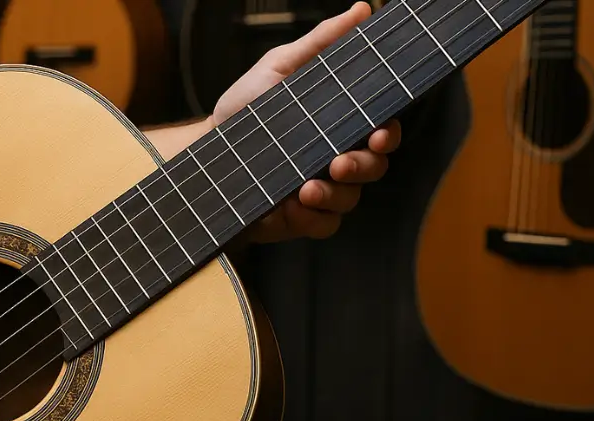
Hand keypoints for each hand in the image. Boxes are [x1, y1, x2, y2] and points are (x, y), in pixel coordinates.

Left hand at [211, 1, 401, 241]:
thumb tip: (361, 9)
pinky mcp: (302, 218)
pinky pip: (325, 225)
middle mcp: (337, 157)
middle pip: (375, 166)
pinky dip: (314, 218)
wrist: (206, 155)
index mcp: (340, 123)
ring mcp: (322, 189)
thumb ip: (320, 42)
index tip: (378, 132)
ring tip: (305, 188)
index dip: (388, 133)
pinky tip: (293, 207)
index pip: (381, 128)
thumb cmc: (245, 110)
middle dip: (363, 166)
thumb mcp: (279, 68)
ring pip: (352, 198)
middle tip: (338, 163)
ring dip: (334, 194)